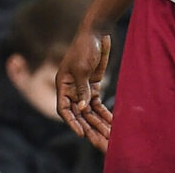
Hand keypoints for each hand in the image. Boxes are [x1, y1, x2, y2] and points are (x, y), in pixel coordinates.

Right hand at [56, 31, 112, 151]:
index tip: (81, 133)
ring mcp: (82, 89)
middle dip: (89, 129)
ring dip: (98, 124)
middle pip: (78, 114)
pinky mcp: (93, 86)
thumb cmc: (85, 47)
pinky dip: (104, 113)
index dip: (72, 122)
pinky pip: (98, 104)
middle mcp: (71, 90)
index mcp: (63, 84)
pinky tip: (112, 124)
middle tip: (100, 143)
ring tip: (109, 138)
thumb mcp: (82, 68)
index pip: (64, 108)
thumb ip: (82, 88)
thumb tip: (83, 107)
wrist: (96, 32)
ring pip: (89, 112)